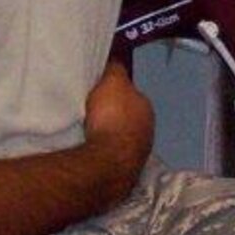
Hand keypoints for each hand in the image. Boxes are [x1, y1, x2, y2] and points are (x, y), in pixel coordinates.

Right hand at [82, 60, 153, 207]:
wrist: (105, 162)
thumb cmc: (111, 116)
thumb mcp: (112, 81)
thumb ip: (115, 68)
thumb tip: (115, 60)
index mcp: (146, 107)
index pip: (132, 95)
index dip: (116, 92)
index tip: (99, 93)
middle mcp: (148, 131)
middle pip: (127, 118)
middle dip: (112, 116)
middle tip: (90, 113)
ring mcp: (138, 155)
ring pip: (120, 139)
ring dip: (107, 137)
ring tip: (86, 134)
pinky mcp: (125, 175)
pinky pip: (111, 158)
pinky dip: (102, 154)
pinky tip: (89, 153)